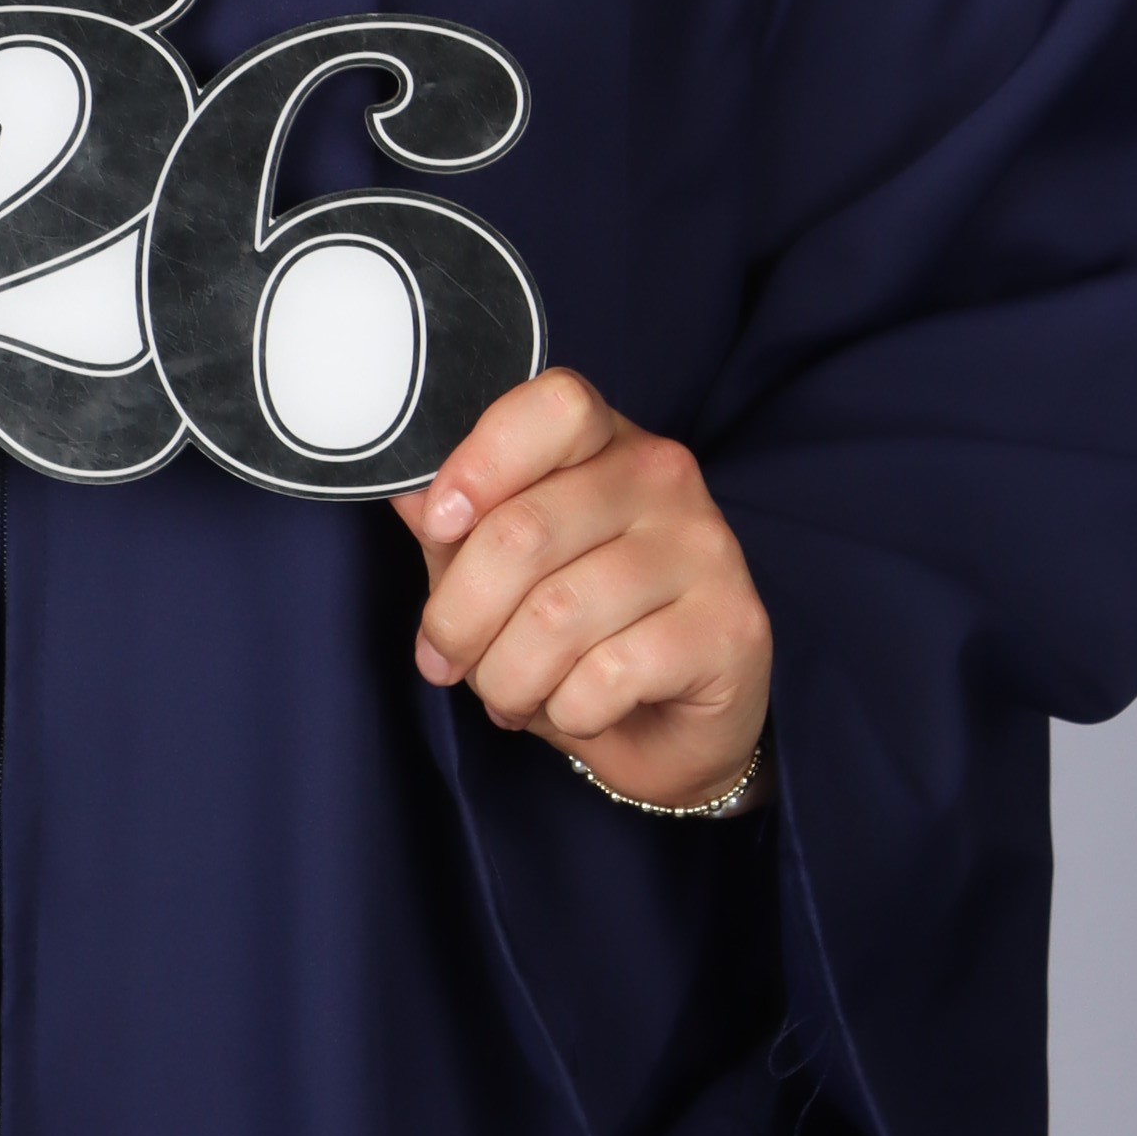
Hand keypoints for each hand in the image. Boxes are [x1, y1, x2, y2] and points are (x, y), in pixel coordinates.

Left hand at [397, 369, 769, 811]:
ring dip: (507, 677)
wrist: (681, 728)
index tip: (440, 524)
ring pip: (557, 614)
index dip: (480, 463)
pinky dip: (568, 710)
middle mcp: (665, 480)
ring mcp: (707, 550)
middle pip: (525, 530)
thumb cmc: (584, 637)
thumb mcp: (504, 574)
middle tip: (446, 660)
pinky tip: (577, 709)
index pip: (552, 407)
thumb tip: (405, 492)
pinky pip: (608, 674)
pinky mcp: (732, 627)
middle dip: (459, 618)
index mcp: (608, 444)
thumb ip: (458, 527)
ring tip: (508, 695)